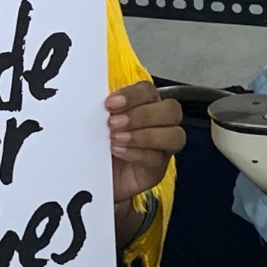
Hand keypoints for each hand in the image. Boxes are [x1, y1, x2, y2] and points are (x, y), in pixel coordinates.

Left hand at [106, 82, 183, 227]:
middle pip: (171, 110)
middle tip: (113, 123)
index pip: (149, 91)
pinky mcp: (158, 168)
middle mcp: (160, 122)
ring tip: (115, 138)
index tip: (110, 104)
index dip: (132, 95)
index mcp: (145, 103)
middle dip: (141, 115)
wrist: (92, 176)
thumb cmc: (98, 144)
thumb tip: (92, 98)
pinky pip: (158, 158)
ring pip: (174, 135)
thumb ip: (103, 109)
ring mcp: (163, 146)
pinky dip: (137, 153)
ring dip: (143, 136)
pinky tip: (118, 151)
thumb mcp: (97, 123)